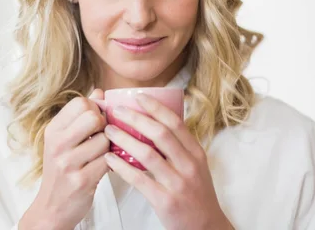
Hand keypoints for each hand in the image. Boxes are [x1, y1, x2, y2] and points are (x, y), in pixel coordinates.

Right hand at [19, 89, 109, 229]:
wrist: (51, 207)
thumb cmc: (62, 169)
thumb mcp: (63, 140)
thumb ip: (81, 115)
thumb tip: (99, 92)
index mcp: (53, 130)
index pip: (81, 102)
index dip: (95, 108)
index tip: (95, 121)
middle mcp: (57, 144)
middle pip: (93, 116)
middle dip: (104, 125)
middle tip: (101, 136)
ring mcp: (68, 163)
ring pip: (104, 139)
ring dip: (109, 147)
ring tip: (101, 154)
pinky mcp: (81, 181)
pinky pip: (108, 161)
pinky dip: (111, 163)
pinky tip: (104, 167)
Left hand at [103, 93, 232, 229]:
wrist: (206, 227)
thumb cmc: (196, 192)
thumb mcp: (196, 165)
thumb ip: (179, 146)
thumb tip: (154, 121)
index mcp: (196, 152)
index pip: (175, 122)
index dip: (155, 107)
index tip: (138, 96)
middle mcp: (189, 165)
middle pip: (160, 134)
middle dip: (136, 118)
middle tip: (117, 111)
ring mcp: (177, 183)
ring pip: (147, 154)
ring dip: (124, 139)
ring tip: (108, 131)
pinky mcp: (165, 201)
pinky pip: (139, 179)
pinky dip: (122, 167)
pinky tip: (109, 159)